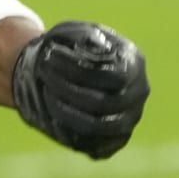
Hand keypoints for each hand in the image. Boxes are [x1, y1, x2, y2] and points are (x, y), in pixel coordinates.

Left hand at [11, 21, 148, 158]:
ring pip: (99, 127)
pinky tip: (50, 110)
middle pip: (105, 102)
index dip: (79, 69)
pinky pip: (93, 145)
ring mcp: (128, 120)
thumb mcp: (73, 32)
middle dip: (67, 88)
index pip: (114, 75)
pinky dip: (68, 129)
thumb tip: (93, 47)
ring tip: (45, 91)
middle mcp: (137, 94)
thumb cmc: (68, 47)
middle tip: (41, 72)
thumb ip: (84, 37)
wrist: (59, 68)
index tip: (49, 56)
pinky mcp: (113, 141)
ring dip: (65, 111)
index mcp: (133, 63)